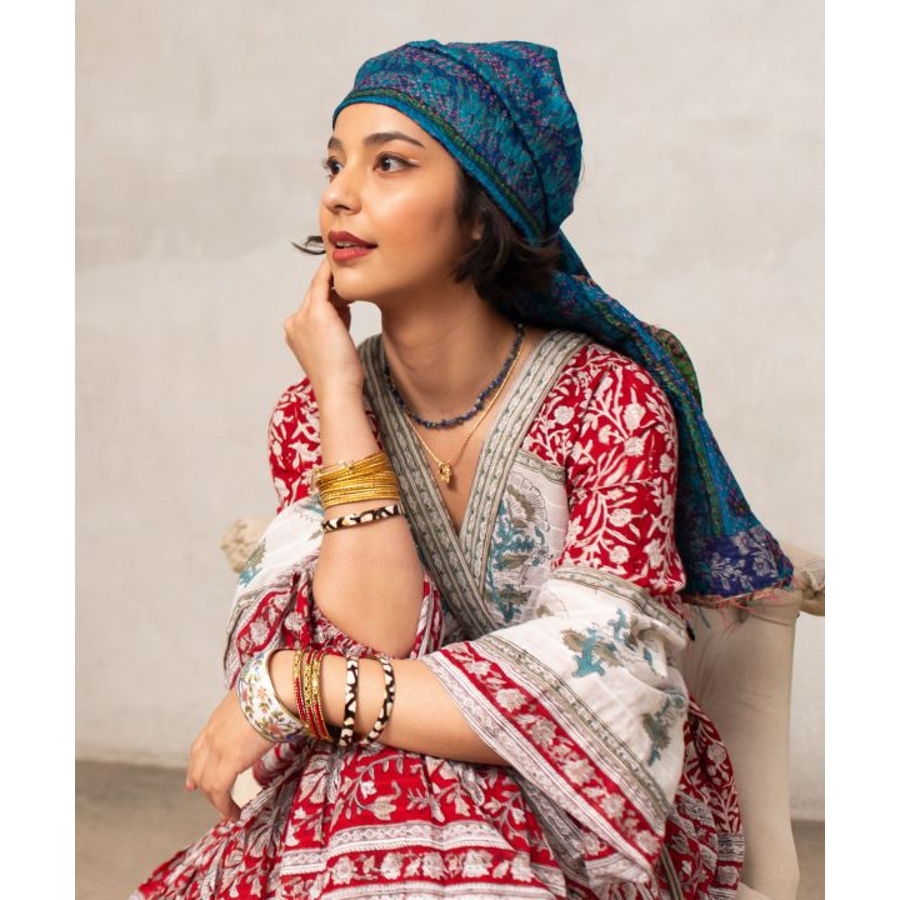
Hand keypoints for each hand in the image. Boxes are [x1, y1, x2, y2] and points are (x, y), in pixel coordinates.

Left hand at [185, 688, 271, 820]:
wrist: (275, 687)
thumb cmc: (273, 689)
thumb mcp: (255, 701)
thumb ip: (253, 711)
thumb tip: (269, 712)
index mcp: (218, 719)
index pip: (199, 747)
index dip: (195, 766)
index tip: (192, 782)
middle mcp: (213, 734)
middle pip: (198, 768)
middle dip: (202, 787)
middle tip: (210, 801)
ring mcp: (218, 748)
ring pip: (207, 783)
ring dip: (216, 800)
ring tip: (228, 812)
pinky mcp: (230, 761)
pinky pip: (220, 791)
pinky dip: (225, 806)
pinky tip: (234, 814)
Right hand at [284, 259, 363, 401]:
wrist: (337, 390)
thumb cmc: (341, 376)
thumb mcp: (333, 346)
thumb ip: (334, 325)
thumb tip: (344, 308)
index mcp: (294, 332)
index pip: (312, 306)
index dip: (330, 299)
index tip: (345, 292)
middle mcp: (293, 322)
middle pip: (315, 295)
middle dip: (334, 289)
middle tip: (354, 281)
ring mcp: (302, 317)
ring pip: (320, 288)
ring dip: (338, 285)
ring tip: (357, 286)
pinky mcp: (317, 313)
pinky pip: (323, 282)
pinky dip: (332, 272)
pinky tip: (343, 266)